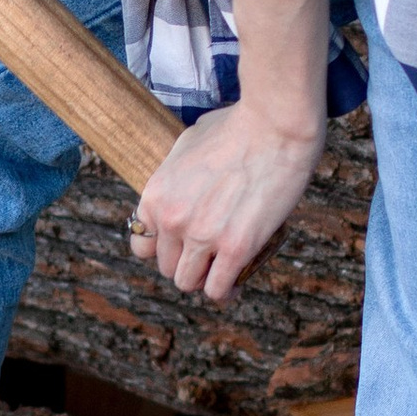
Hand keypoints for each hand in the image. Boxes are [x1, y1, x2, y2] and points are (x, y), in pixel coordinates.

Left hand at [130, 102, 323, 305]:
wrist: (274, 125)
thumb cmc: (237, 126)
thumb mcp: (187, 144)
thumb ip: (177, 175)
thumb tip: (181, 185)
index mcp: (155, 195)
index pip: (141, 245)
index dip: (163, 248)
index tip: (181, 245)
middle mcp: (172, 219)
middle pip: (168, 267)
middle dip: (187, 263)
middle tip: (209, 255)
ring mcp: (203, 236)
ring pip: (189, 282)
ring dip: (204, 278)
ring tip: (221, 271)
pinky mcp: (237, 248)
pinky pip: (218, 289)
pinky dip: (226, 290)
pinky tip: (235, 283)